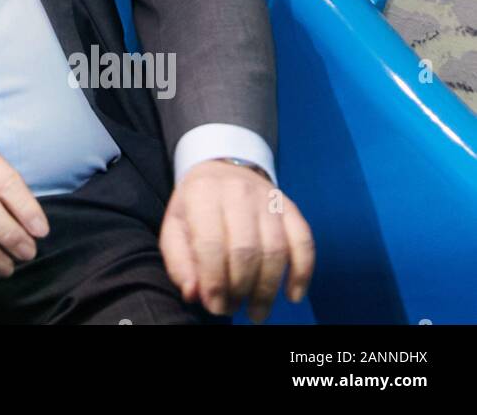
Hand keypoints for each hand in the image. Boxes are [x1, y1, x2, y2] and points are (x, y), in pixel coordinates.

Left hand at [159, 159, 314, 322]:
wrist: (221, 168)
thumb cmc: (195, 206)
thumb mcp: (175, 227)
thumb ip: (179, 261)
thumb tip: (193, 294)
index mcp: (202, 194)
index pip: (211, 245)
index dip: (214, 282)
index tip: (215, 306)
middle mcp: (237, 191)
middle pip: (246, 250)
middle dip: (240, 289)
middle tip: (234, 308)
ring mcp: (267, 198)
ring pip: (275, 250)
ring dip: (268, 289)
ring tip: (257, 310)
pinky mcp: (290, 207)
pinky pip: (304, 242)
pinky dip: (302, 273)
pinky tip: (292, 295)